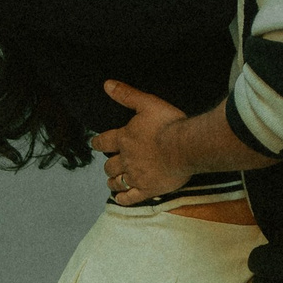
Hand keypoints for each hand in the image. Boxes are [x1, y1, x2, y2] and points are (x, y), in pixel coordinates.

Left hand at [94, 84, 188, 204]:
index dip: (98, 143)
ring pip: (116, 182)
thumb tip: (107, 84)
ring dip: (113, 181)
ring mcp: (136, 176)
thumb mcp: (148, 103)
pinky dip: (122, 198)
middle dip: (108, 165)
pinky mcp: (147, 189)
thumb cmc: (169, 124)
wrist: (186, 146)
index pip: (102, 142)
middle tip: (111, 163)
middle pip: (109, 166)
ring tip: (113, 181)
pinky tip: (121, 197)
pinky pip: (129, 198)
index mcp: (124, 138)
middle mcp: (126, 159)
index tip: (96, 144)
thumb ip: (126, 95)